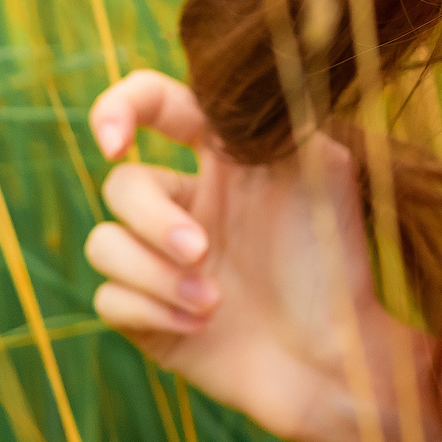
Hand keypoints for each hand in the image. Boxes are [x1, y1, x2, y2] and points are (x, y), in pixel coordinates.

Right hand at [82, 69, 401, 441]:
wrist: (338, 358)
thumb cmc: (334, 260)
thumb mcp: (321, 168)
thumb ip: (274, 116)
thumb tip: (226, 82)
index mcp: (219, 158)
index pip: (153, 105)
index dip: (118, 108)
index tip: (113, 142)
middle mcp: (184, 203)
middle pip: (120, 186)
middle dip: (155, 221)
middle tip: (203, 250)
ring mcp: (161, 261)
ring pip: (103, 244)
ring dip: (156, 273)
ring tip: (213, 301)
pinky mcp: (147, 315)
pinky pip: (108, 298)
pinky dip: (153, 309)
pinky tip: (202, 322)